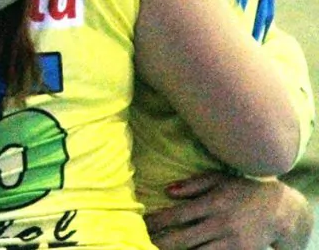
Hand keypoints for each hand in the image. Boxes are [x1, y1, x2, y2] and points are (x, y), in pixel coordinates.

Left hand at [145, 172, 313, 249]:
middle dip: (160, 242)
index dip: (157, 221)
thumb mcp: (219, 179)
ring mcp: (231, 242)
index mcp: (213, 204)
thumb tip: (166, 191)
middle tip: (142, 241)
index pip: (177, 215)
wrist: (281, 211)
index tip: (142, 223)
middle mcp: (220, 224)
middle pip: (183, 239)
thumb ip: (193, 185)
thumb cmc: (243, 190)